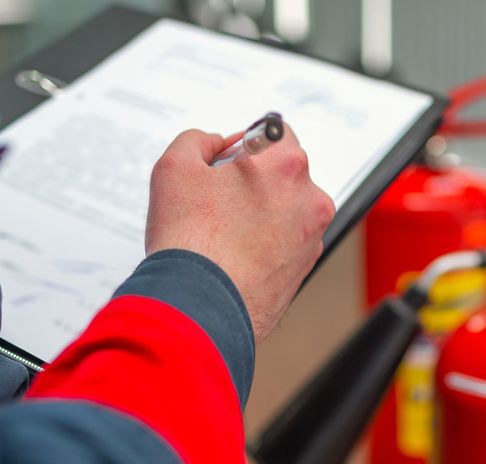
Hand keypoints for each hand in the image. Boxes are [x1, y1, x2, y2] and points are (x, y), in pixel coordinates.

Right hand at [146, 127, 335, 342]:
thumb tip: (213, 144)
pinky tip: (233, 255)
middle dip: (254, 180)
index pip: (276, 132)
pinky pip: (285, 243)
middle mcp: (310, 200)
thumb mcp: (174, 167)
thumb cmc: (191, 242)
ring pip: (285, 210)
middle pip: (283, 173)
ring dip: (260, 213)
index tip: (227, 161)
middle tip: (217, 200)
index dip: (246, 143)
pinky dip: (264, 244)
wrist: (200, 309)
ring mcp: (311, 237)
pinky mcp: (304, 269)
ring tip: (222, 233)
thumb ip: (197, 140)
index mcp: (287, 165)